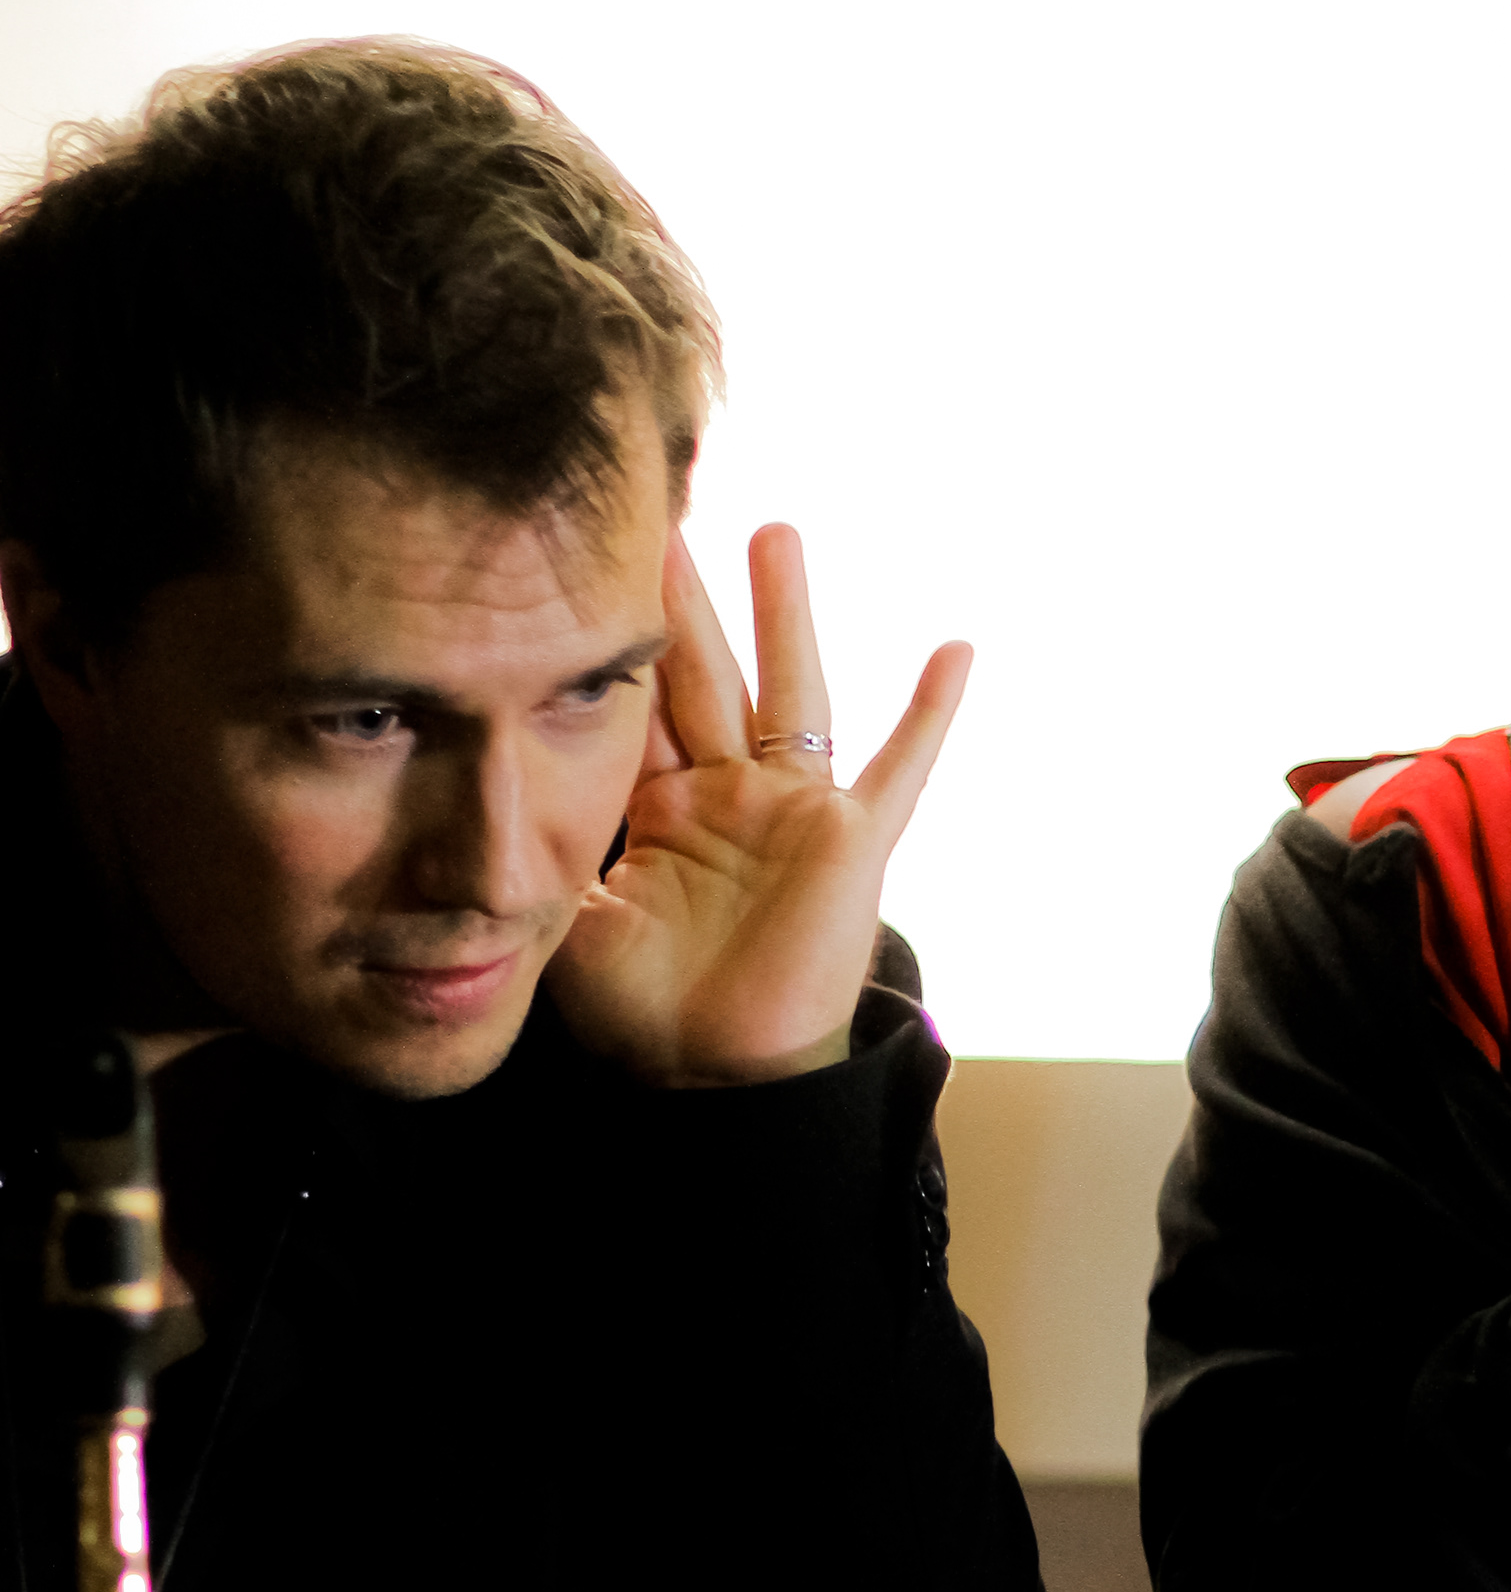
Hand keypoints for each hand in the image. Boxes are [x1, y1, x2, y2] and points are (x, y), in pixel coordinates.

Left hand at [549, 525, 970, 1086]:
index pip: (637, 702)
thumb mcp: (564, 919)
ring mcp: (795, 813)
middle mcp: (731, 796)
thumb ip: (542, 851)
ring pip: (790, 689)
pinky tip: (958, 650)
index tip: (590, 560)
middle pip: (704, 671)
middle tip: (666, 512)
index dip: (617, 636)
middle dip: (685, 596)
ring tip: (777, 531)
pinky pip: (899, 768)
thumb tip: (472, 806)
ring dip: (787, 612)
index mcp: (664, 810)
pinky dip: (930, 713)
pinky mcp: (852, 843)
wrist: (711, 1079)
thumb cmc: (644, 1017)